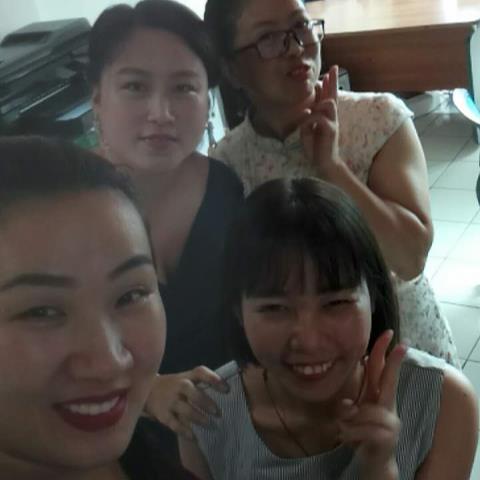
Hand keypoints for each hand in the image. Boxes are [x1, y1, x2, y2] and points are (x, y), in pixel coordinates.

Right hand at [144, 366, 228, 439]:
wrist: (147, 390)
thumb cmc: (175, 386)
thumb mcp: (186, 379)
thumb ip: (201, 384)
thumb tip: (226, 392)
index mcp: (187, 376)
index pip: (201, 373)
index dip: (214, 379)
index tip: (227, 389)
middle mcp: (179, 386)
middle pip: (193, 393)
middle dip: (207, 403)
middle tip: (218, 413)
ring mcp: (170, 400)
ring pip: (186, 410)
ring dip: (199, 418)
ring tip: (209, 424)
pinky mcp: (163, 414)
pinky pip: (175, 424)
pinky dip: (185, 431)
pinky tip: (194, 436)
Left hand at [300, 65, 341, 178]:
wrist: (324, 163)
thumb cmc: (316, 149)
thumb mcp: (308, 132)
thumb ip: (308, 121)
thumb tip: (307, 110)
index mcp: (327, 117)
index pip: (328, 98)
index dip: (328, 85)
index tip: (327, 73)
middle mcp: (332, 118)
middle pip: (333, 96)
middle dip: (332, 82)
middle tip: (333, 68)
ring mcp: (333, 123)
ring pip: (329, 104)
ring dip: (319, 103)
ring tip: (312, 107)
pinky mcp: (331, 130)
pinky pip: (320, 118)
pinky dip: (311, 119)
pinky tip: (306, 125)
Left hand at [337, 330, 406, 478]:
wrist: (374, 464)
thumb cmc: (362, 435)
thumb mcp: (353, 417)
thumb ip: (351, 406)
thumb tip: (348, 403)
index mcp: (379, 398)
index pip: (382, 371)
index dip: (385, 353)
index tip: (391, 334)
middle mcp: (388, 406)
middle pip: (389, 380)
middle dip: (394, 361)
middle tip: (400, 343)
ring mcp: (391, 421)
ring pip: (363, 411)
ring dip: (347, 421)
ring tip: (343, 430)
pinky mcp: (387, 437)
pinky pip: (360, 429)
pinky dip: (348, 433)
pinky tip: (346, 437)